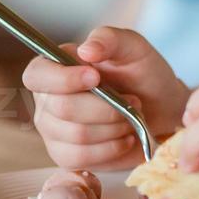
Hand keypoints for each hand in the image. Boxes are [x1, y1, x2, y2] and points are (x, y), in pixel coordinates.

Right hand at [22, 26, 189, 169]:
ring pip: (76, 135)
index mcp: (54, 67)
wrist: (161, 109)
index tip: (96, 77)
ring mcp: (53, 132)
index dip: (63, 79)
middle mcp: (46, 100)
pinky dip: (111, 148)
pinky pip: (81, 158)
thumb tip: (86, 50)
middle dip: (106, 107)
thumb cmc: (142, 74)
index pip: (37, 75)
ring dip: (114, 127)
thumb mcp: (133, 47)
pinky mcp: (66, 157)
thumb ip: (109, 39)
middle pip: (62, 109)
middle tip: (133, 100)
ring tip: (130, 117)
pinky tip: (125, 137)